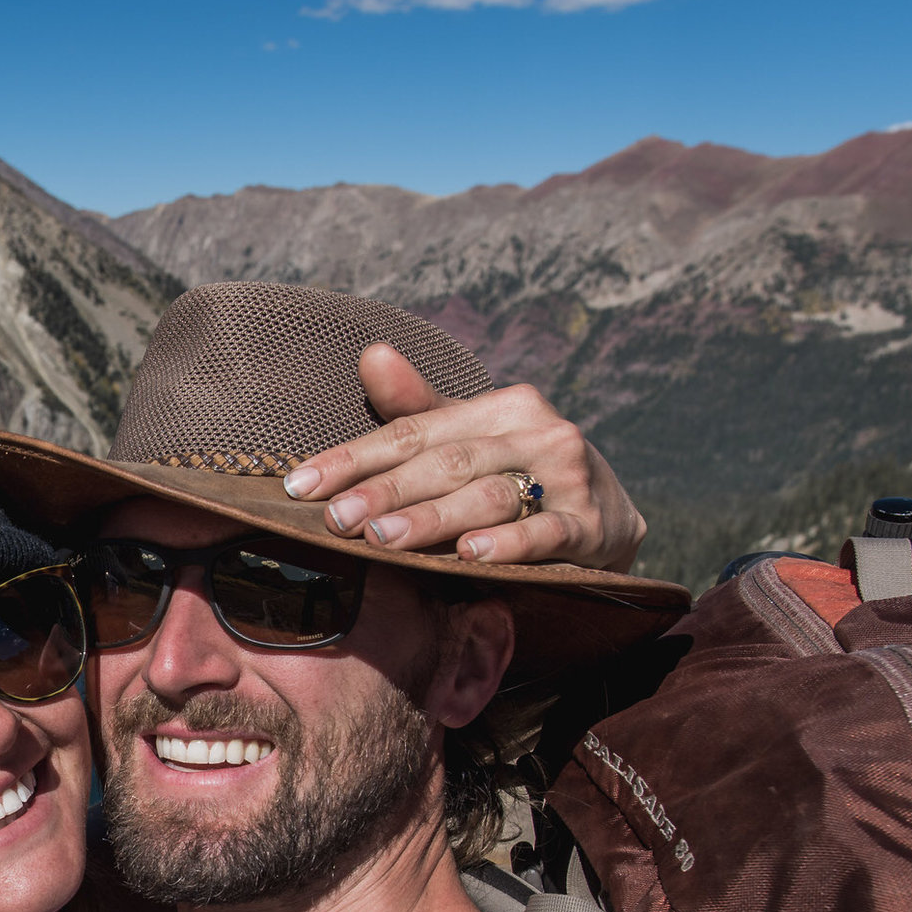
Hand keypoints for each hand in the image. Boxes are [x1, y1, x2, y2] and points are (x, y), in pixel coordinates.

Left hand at [279, 344, 645, 571]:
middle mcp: (536, 431)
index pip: (413, 431)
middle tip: (336, 517)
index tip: (300, 485)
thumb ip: (420, 408)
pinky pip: (546, 533)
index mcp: (501, 406)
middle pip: (446, 463)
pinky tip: (471, 555)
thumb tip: (371, 356)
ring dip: (432, 519)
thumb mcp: (472, 439)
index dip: (354, 458)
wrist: (610, 516)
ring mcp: (568, 477)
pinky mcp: (592, 523)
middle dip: (385, 491)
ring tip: (383, 538)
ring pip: (487, 496)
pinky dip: (509, 544)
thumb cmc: (522, 474)